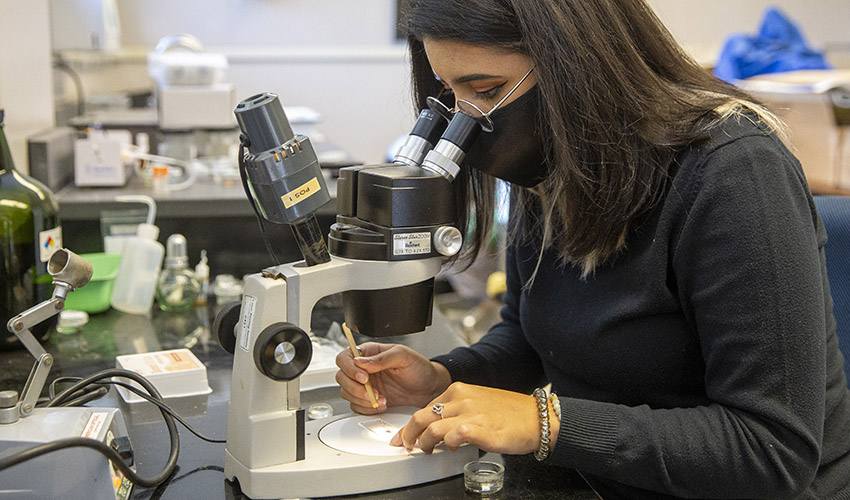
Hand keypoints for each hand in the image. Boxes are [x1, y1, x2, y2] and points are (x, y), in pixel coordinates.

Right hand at [335, 342, 450, 413]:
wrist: (429, 388)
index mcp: (369, 353)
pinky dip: (366, 408)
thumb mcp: (403, 356)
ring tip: (382, 399)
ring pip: (347, 393)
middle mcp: (363, 369)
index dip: (349, 368)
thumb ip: (382, 359)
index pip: (345, 357)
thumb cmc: (418, 367)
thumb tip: (361, 361)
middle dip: (355, 388)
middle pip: (342, 377)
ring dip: (362, 399)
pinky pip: (356, 406)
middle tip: (372, 393)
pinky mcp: (369, 400)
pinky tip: (381, 404)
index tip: (364, 377)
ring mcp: (365, 385)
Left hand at [390, 382, 558, 454]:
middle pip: (422, 416)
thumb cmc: (512, 414)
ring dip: (424, 443)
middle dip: (408, 433)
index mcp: (460, 390)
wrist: (537, 419)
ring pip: (432, 427)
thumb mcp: (479, 402)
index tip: (404, 435)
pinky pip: (452, 436)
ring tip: (425, 451)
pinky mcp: (479, 429)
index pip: (426, 406)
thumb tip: (439, 427)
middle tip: (405, 445)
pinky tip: (450, 449)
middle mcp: (462, 398)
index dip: (411, 424)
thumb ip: (458, 410)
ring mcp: (470, 413)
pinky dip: (446, 446)